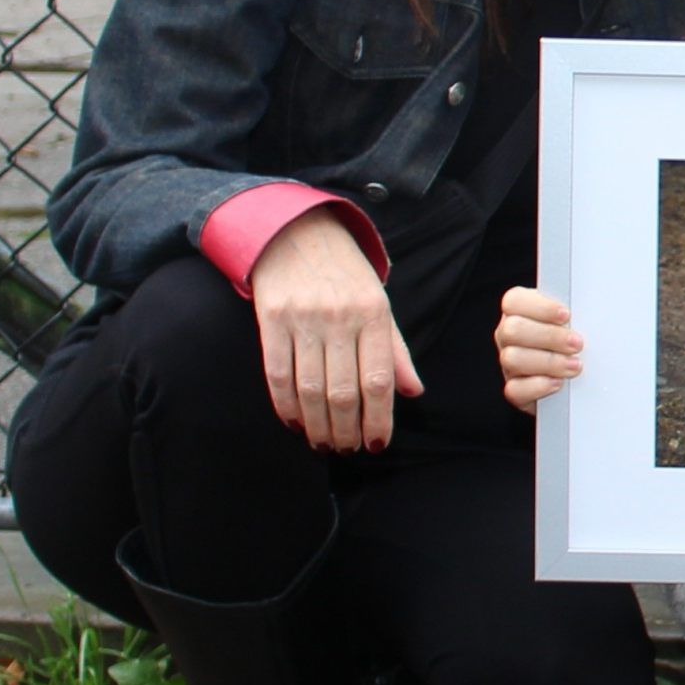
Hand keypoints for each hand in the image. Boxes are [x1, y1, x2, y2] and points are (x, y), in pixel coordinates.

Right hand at [248, 208, 420, 452]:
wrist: (296, 234)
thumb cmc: (345, 275)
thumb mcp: (380, 304)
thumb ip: (395, 351)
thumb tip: (413, 392)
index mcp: (374, 315)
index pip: (378, 380)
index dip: (378, 419)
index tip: (376, 444)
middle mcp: (340, 318)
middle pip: (342, 391)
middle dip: (345, 430)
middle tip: (347, 450)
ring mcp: (303, 319)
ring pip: (310, 388)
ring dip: (316, 425)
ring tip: (323, 443)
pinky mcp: (271, 320)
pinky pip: (277, 373)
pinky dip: (285, 405)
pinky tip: (294, 422)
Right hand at [496, 285, 584, 411]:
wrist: (578, 379)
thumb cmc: (576, 340)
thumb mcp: (575, 321)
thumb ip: (574, 313)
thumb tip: (591, 309)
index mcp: (519, 311)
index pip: (514, 301)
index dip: (540, 307)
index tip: (567, 314)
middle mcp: (508, 336)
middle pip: (512, 330)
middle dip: (549, 336)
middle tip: (577, 343)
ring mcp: (508, 364)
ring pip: (512, 359)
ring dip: (549, 362)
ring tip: (575, 365)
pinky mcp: (515, 389)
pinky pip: (515, 389)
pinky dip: (538, 386)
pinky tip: (559, 383)